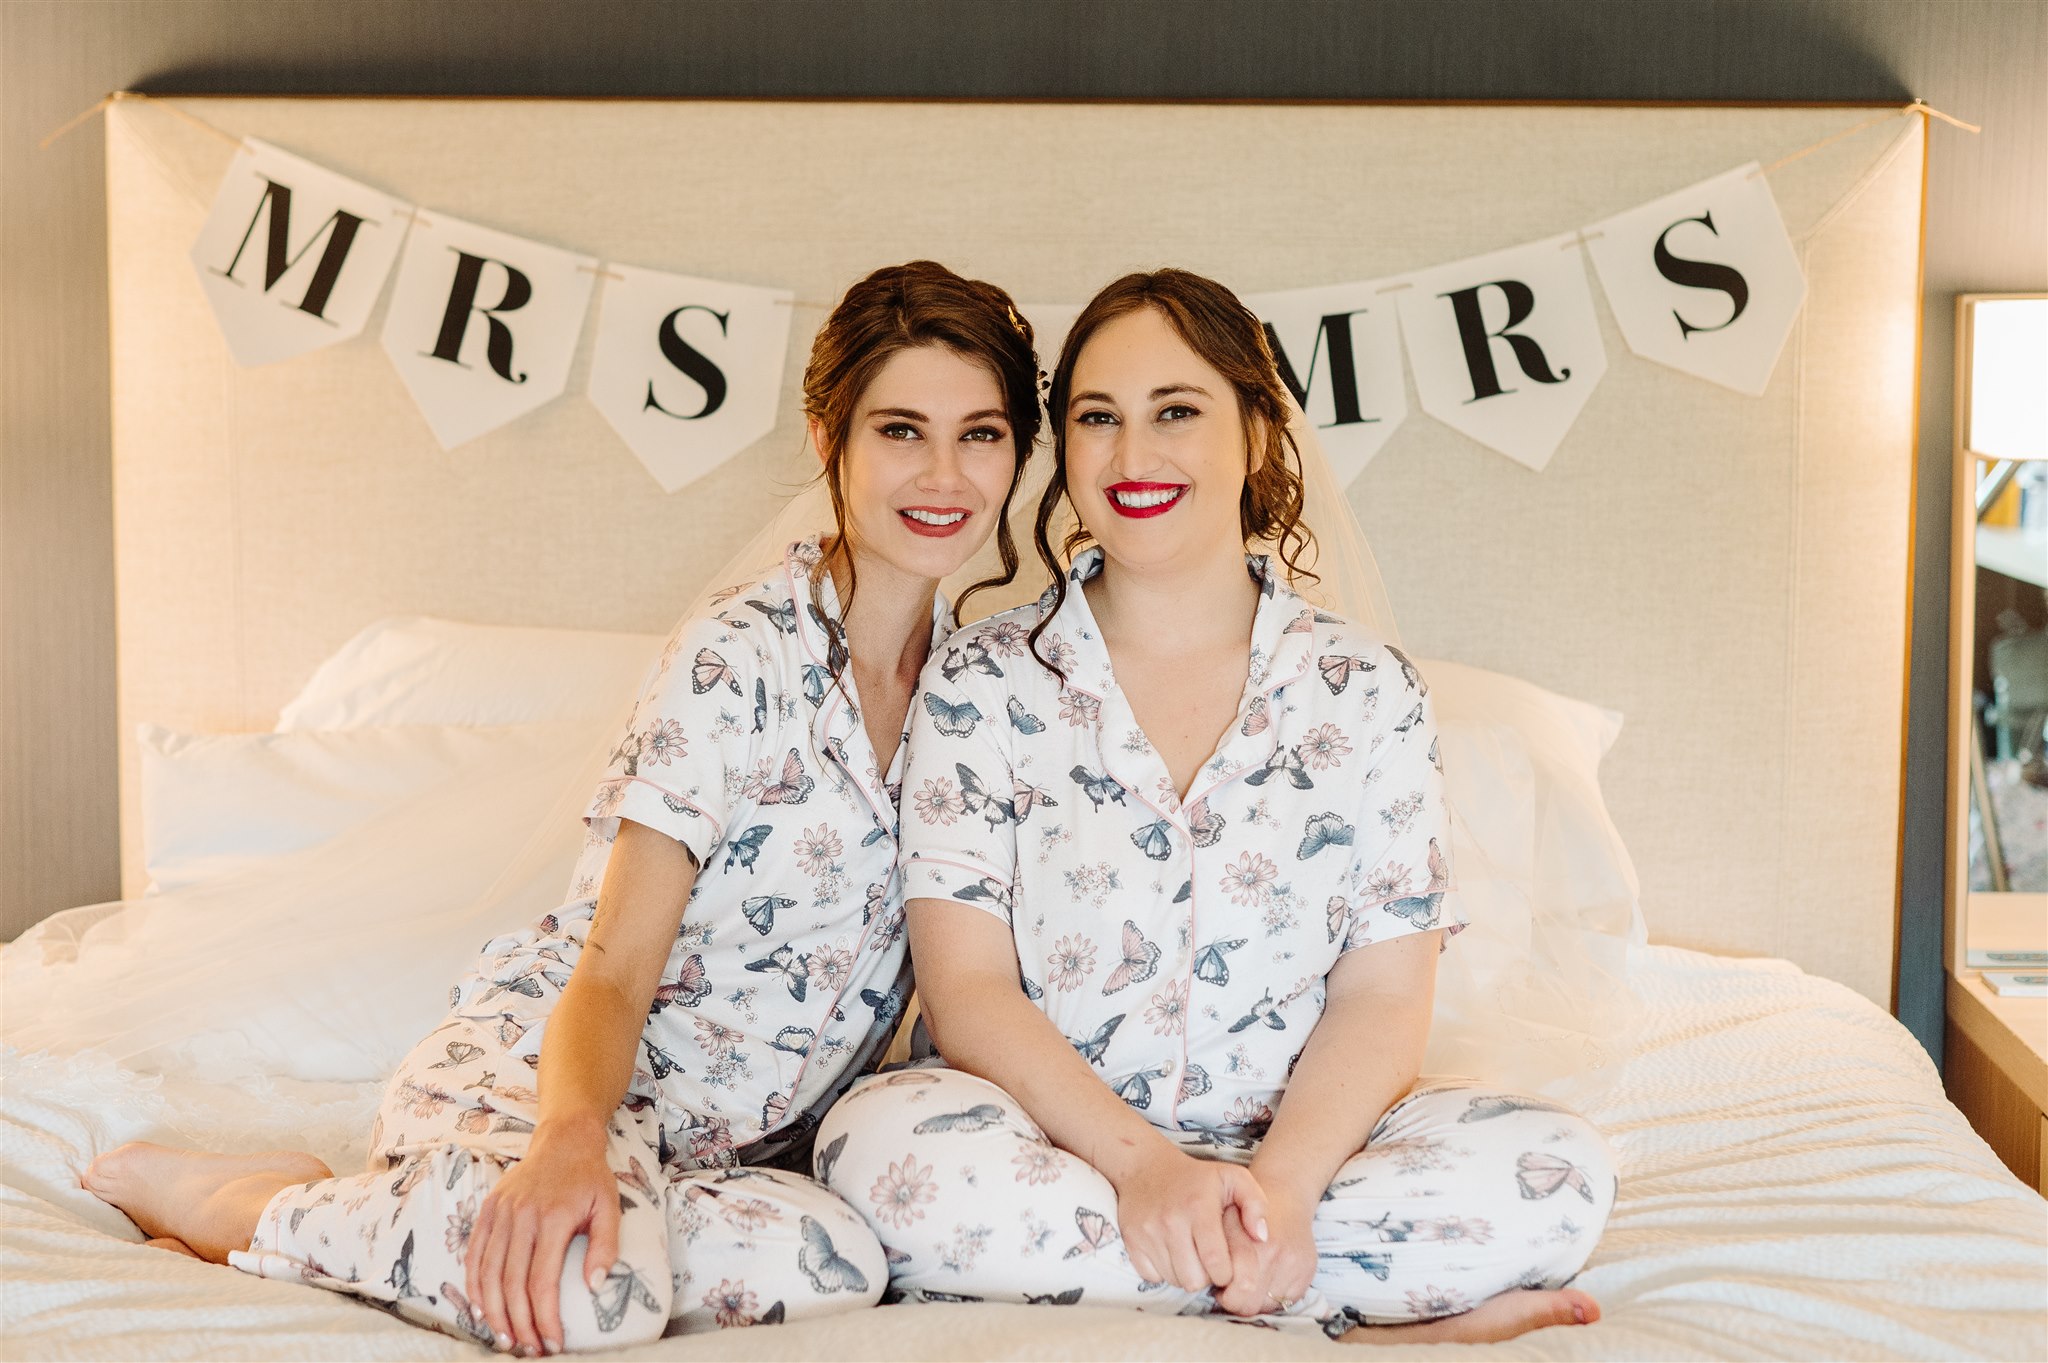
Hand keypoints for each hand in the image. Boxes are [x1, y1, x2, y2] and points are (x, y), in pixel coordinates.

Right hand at [465, 1119, 620, 1355]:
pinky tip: (482, 1310)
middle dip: (519, 1323)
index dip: (545, 1317)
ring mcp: (499, 1213)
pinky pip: (473, 1254)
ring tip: (505, 1339)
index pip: (542, 1280)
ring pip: (487, 1273)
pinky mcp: (486, 1210)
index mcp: (552, 1217)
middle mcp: (521, 1216)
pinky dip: (474, 1286)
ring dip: (493, 1312)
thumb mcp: (610, 1206)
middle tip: (528, 1350)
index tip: (554, 1343)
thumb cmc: (589, 1178)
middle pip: (510, 1283)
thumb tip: (596, 1287)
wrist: (563, 1140)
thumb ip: (606, 1246)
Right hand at [1106, 1148, 1268, 1294]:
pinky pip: (1152, 1276)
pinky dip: (1164, 1271)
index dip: (1226, 1273)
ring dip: (1186, 1273)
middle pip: (1194, 1280)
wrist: (1146, 1168)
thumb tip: (1262, 1237)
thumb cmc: (1197, 1178)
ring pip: (1174, 1280)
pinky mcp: (1131, 1241)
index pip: (1216, 1264)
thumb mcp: (1233, 1177)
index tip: (1227, 1264)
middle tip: (1208, 1259)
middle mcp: (1170, 1222)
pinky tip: (1171, 1252)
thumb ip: (1256, 1204)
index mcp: (1199, 1208)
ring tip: (1191, 1253)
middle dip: (1206, 1276)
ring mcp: (1147, 1233)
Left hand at [1212, 1192, 1316, 1317]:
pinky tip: (1264, 1280)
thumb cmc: (1244, 1208)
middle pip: (1249, 1305)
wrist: (1284, 1192)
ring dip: (1255, 1300)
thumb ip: (1212, 1249)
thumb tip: (1205, 1280)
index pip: (1233, 1293)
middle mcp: (1274, 1255)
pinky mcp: (1308, 1270)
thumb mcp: (1221, 1220)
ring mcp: (1295, 1264)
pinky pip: (1286, 1301)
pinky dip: (1273, 1296)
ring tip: (1246, 1282)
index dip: (1222, 1294)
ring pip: (1267, 1306)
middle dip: (1236, 1301)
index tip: (1218, 1285)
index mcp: (1249, 1243)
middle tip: (1229, 1289)